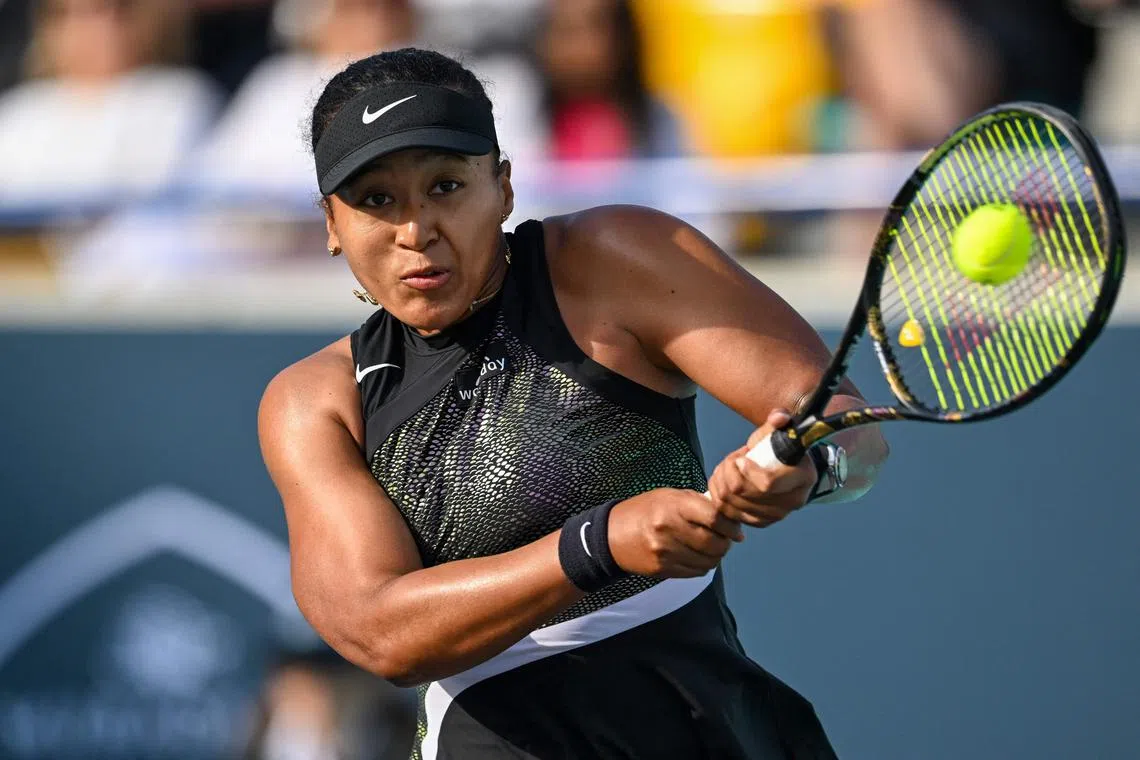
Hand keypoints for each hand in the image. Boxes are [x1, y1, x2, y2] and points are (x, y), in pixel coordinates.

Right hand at [607, 488, 744, 577]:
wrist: (611, 536)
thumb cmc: (643, 511)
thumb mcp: (668, 496)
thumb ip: (697, 503)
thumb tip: (727, 515)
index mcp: (673, 506)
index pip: (714, 518)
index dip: (730, 526)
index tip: (736, 529)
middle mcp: (669, 529)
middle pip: (714, 543)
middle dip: (726, 543)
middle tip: (726, 539)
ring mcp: (665, 552)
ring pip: (708, 561)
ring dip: (716, 556)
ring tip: (711, 548)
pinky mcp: (663, 569)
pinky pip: (696, 572)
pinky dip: (703, 566)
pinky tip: (698, 557)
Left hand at [707, 408, 817, 528]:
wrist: (783, 468)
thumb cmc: (779, 448)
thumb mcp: (779, 431)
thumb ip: (779, 420)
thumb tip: (779, 416)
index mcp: (803, 477)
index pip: (767, 483)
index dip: (747, 471)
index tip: (741, 458)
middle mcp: (794, 501)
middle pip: (744, 494)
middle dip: (729, 474)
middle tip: (731, 461)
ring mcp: (777, 515)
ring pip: (732, 504)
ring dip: (721, 483)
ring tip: (726, 470)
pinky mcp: (761, 522)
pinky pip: (729, 514)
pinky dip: (720, 497)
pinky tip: (723, 483)